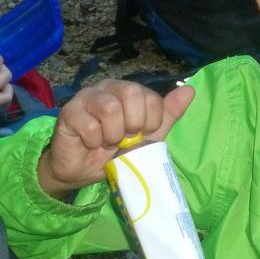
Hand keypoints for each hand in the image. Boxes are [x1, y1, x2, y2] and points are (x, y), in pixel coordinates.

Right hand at [38, 79, 195, 197]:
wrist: (83, 171)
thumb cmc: (116, 150)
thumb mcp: (148, 135)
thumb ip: (168, 113)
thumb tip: (190, 90)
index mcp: (128, 90)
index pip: (150, 96)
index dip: (151, 120)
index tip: (142, 134)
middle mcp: (108, 87)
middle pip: (132, 92)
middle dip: (134, 123)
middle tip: (125, 138)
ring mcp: (86, 97)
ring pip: (110, 107)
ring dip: (113, 134)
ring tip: (107, 142)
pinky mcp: (69, 112)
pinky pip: (90, 125)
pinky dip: (95, 141)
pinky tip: (91, 144)